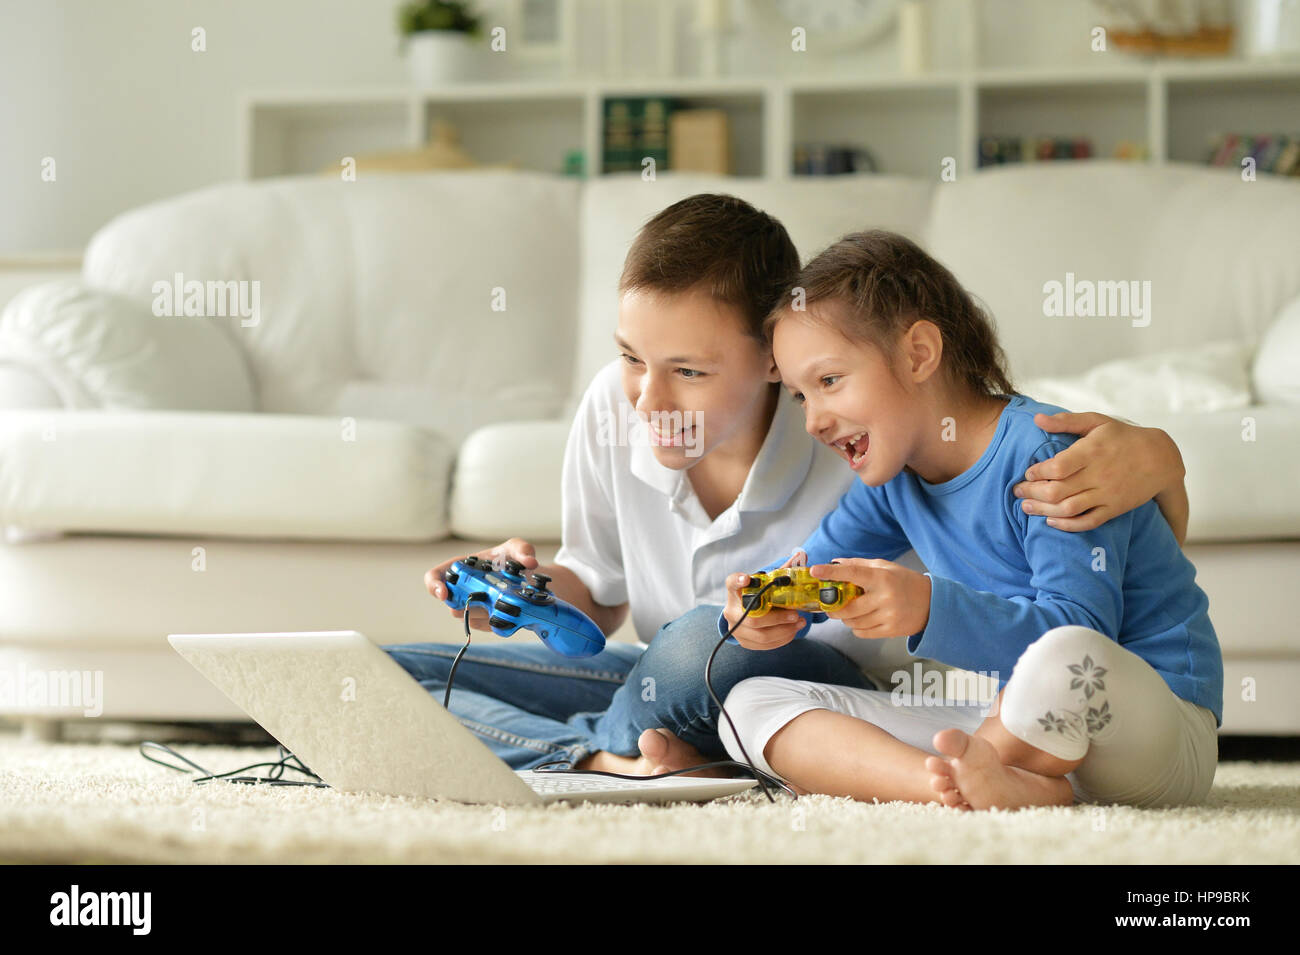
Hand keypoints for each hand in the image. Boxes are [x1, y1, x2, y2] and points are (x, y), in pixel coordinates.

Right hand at [424, 537, 537, 631]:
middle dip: (469, 601)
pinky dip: (497, 618)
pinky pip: (484, 625)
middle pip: (452, 603)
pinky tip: (508, 608)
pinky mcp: (484, 622)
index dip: (434, 585)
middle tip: (489, 595)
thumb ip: (523, 550)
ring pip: (468, 617)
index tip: (443, 593)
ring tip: (504, 598)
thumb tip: (530, 562)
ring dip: (485, 610)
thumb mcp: (518, 549)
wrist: (528, 581)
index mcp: (461, 568)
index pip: (434, 577)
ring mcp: (472, 607)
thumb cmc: (514, 561)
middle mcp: (462, 589)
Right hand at [722, 570, 804, 650]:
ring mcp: (736, 629)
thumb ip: (781, 572)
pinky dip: (782, 639)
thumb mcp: (765, 584)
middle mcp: (731, 611)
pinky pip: (765, 645)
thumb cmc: (758, 596)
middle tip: (795, 614)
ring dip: (784, 631)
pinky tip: (792, 631)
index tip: (746, 578)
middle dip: (777, 618)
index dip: (738, 581)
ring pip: (761, 636)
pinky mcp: (745, 642)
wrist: (746, 614)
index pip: (732, 583)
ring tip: (799, 623)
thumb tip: (800, 556)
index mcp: (735, 592)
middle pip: (752, 619)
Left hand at [811, 559, 930, 639]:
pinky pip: (861, 632)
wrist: (932, 604)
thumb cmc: (904, 581)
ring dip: (846, 618)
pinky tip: (863, 620)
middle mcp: (884, 597)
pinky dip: (856, 627)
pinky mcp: (890, 630)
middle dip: (833, 608)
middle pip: (847, 607)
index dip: (832, 573)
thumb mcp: (885, 567)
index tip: (815, 571)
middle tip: (829, 605)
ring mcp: (888, 616)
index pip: (852, 573)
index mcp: (882, 577)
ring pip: (853, 622)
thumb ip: (859, 565)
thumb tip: (834, 563)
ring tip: (852, 611)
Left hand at [1012, 412, 1183, 531]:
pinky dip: (1067, 525)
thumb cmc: (1123, 437)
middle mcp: (1098, 475)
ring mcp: (1106, 494)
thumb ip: (1066, 421)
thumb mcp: (1097, 422)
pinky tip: (1050, 521)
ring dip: (1042, 510)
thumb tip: (1037, 419)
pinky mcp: (1113, 509)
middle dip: (1032, 493)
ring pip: (1068, 509)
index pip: (1057, 467)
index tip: (1028, 473)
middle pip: (1057, 491)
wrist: (1160, 458)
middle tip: (1017, 492)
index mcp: (1092, 452)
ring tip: (1026, 507)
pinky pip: (1087, 522)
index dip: (1037, 473)